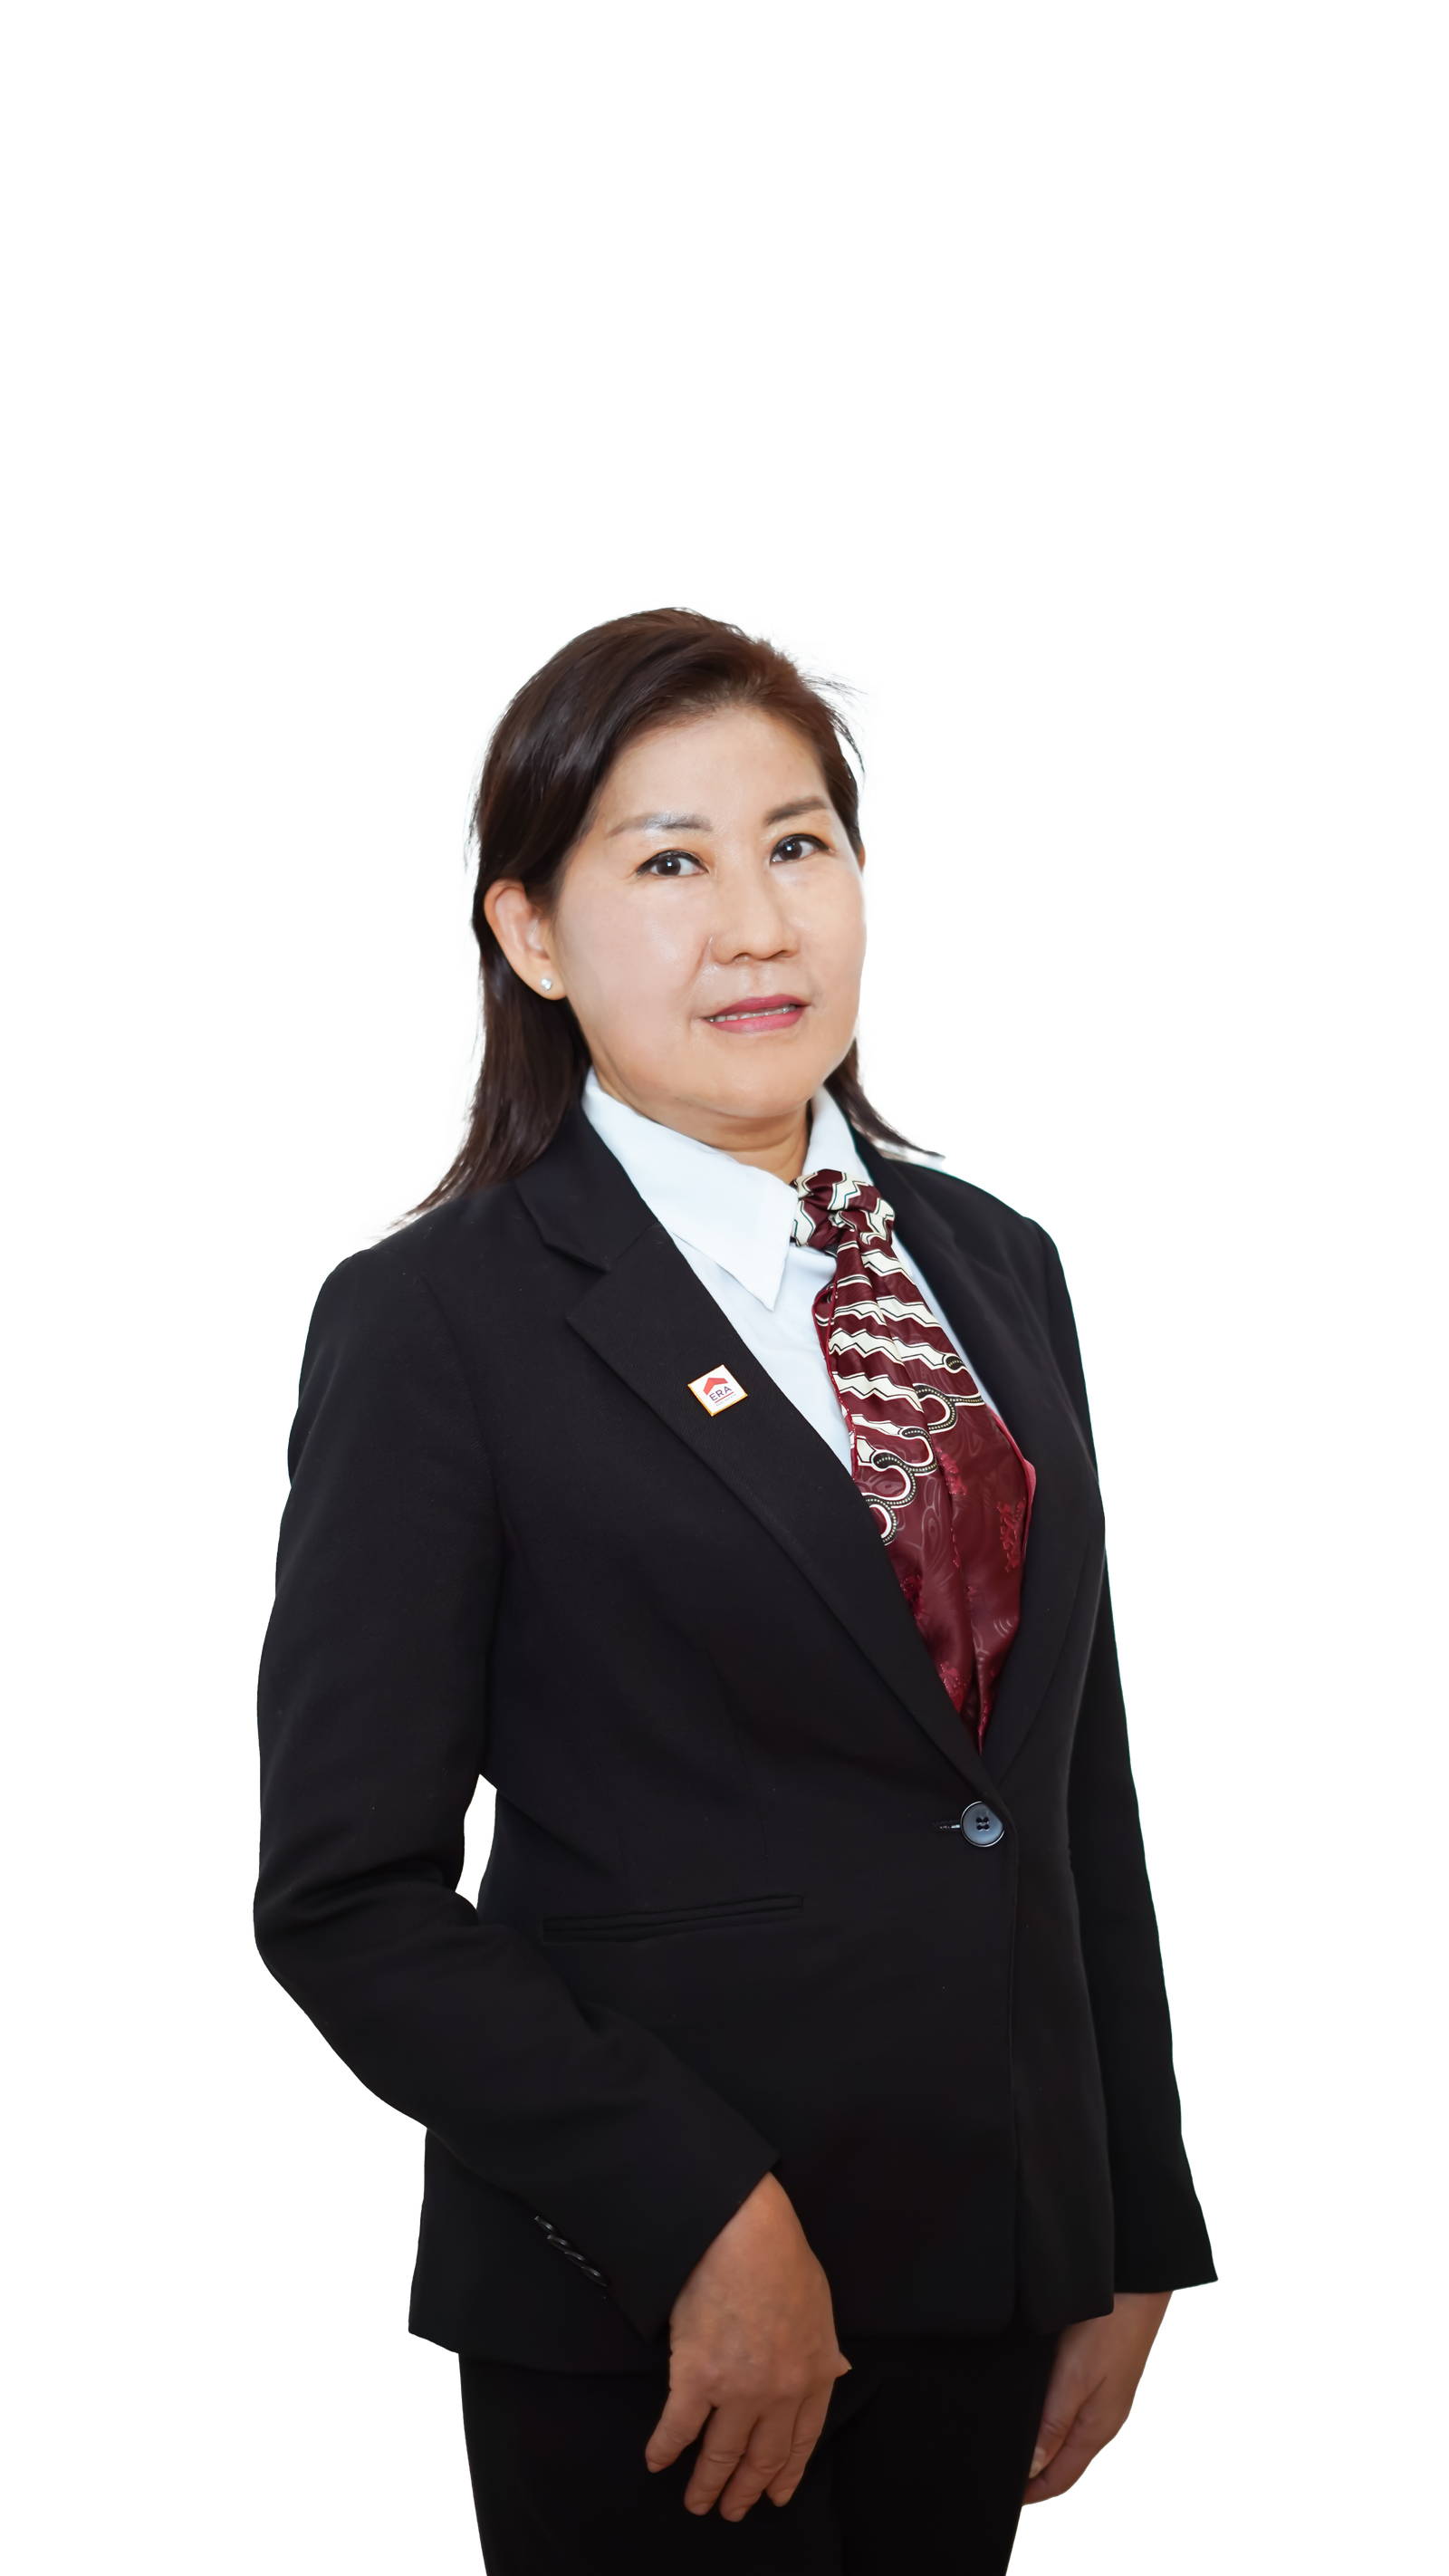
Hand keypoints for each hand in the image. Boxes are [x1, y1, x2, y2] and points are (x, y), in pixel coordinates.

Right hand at [645, 2172, 850, 2521]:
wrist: (744, 2232)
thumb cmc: (782, 2256)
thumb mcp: (820, 2304)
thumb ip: (824, 2347)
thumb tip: (835, 2370)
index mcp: (814, 2373)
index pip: (801, 2440)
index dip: (786, 2473)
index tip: (775, 2495)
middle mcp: (779, 2393)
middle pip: (762, 2456)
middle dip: (746, 2490)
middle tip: (731, 2511)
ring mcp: (737, 2390)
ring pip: (720, 2453)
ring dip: (706, 2484)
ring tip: (696, 2502)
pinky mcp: (696, 2378)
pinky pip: (678, 2427)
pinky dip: (664, 2449)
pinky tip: (656, 2461)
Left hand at [1024, 2290, 1171, 2503]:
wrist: (1137, 2285)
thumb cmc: (1109, 2328)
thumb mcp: (1073, 2379)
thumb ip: (1054, 2425)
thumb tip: (1034, 2468)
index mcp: (1096, 2428)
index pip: (1061, 2478)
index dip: (1034, 2492)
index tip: (1007, 2500)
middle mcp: (1104, 2420)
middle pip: (1067, 2463)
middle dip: (1038, 2476)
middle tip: (1006, 2479)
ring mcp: (1108, 2400)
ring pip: (1073, 2440)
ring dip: (1048, 2452)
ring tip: (1019, 2453)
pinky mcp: (1107, 2379)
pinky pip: (1079, 2416)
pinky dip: (1058, 2427)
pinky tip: (1044, 2414)